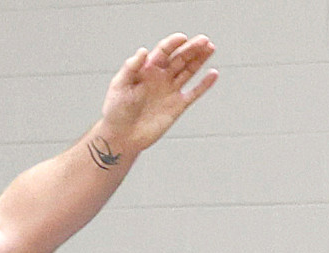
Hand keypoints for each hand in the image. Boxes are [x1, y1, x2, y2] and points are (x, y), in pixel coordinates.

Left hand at [95, 34, 217, 157]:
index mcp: (146, 70)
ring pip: (188, 71)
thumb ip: (130, 68)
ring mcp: (169, 91)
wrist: (121, 138)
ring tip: (211, 47)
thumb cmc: (115, 112)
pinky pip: (194, 93)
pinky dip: (204, 84)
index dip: (173, 44)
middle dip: (191, 48)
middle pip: (179, 58)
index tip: (182, 38)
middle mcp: (160, 78)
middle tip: (204, 40)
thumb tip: (143, 51)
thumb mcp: (119, 86)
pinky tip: (213, 74)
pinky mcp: (177, 106)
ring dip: (200, 59)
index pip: (163, 52)